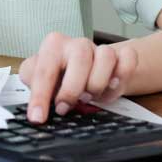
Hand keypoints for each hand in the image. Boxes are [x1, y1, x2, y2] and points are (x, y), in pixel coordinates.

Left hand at [18, 32, 138, 123]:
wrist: (81, 69)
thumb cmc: (58, 75)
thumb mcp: (38, 78)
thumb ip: (33, 86)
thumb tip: (34, 105)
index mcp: (53, 46)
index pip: (44, 70)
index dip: (40, 96)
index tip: (38, 117)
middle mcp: (77, 44)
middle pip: (80, 58)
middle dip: (72, 89)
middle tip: (65, 107)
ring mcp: (99, 49)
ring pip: (106, 56)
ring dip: (98, 82)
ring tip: (89, 96)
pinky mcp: (119, 56)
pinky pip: (128, 57)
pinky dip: (124, 72)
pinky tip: (113, 84)